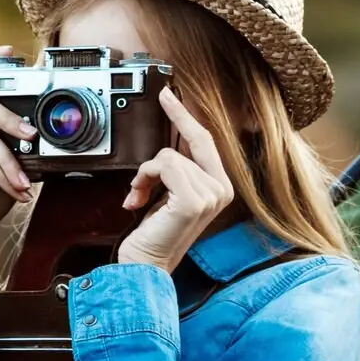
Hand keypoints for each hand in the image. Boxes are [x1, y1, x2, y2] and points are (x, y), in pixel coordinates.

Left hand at [117, 86, 234, 272]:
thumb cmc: (154, 234)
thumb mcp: (168, 195)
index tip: (169, 95)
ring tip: (139, 199)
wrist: (146, 265)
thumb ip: (174, 172)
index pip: (205, 141)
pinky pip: (163, 166)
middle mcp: (221, 190)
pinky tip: (137, 200)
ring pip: (168, 156)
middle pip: (191, 142)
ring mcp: (211, 195)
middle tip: (159, 106)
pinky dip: (144, 178)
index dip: (186, 116)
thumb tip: (165, 147)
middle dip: (171, 128)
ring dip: (145, 175)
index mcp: (219, 187)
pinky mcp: (194, 200)